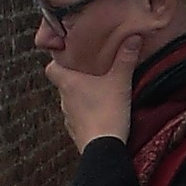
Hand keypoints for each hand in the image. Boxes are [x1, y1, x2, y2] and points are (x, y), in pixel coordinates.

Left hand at [45, 33, 141, 153]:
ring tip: (98, 92)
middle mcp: (64, 100)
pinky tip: (100, 113)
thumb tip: (134, 36)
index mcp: (68, 83)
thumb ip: (126, 58)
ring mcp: (69, 118)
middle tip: (91, 71)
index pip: (51, 68)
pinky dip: (86, 114)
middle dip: (75, 78)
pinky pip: (78, 119)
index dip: (57, 62)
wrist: (103, 148)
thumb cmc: (107, 111)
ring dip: (81, 97)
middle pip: (63, 84)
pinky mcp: (76, 133)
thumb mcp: (120, 81)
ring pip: (71, 102)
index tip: (68, 57)